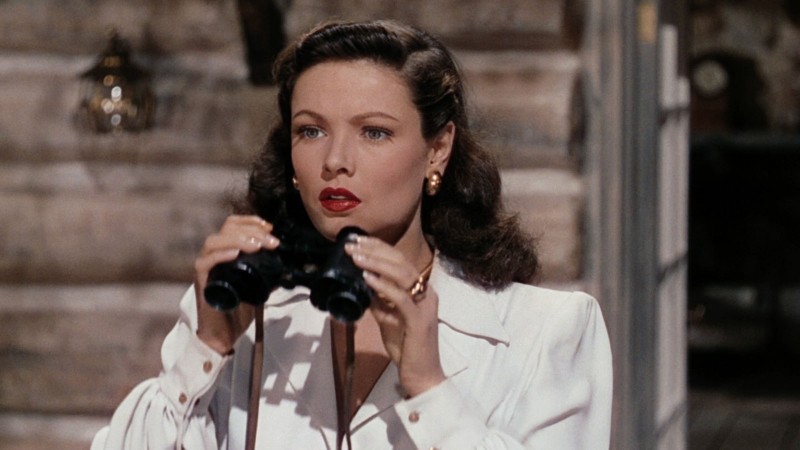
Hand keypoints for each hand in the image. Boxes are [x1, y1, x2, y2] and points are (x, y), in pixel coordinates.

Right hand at [193, 215, 278, 354]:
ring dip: (239, 240)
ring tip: (257, 246)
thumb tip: (288, 265)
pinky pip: (206, 261)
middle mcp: (214, 254)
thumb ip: (269, 273)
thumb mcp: (259, 285)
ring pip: (215, 241)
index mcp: (226, 251)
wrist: (224, 333)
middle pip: (227, 229)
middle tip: (272, 242)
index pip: (233, 225)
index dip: (251, 221)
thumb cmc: (239, 309)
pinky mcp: (201, 280)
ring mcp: (206, 266)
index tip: (270, 227)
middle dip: (252, 231)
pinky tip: (235, 254)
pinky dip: (220, 255)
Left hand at [345, 237, 444, 396]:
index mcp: (420, 290)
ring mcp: (424, 306)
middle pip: (401, 262)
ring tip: (355, 257)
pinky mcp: (419, 321)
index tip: (358, 241)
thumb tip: (363, 285)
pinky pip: (401, 298)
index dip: (379, 248)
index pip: (400, 261)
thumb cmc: (407, 347)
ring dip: (376, 263)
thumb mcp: (388, 319)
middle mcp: (426, 293)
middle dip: (375, 250)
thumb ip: (380, 301)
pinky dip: (383, 285)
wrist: (421, 376)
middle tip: (351, 245)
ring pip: (402, 274)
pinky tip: (367, 278)